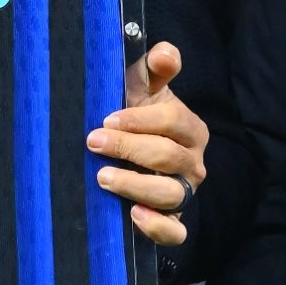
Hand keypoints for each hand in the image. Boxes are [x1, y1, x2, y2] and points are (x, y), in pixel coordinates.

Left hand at [86, 39, 207, 248]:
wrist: (130, 161)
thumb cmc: (136, 118)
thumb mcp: (142, 91)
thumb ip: (153, 69)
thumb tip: (165, 53)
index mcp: (189, 128)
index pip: (171, 121)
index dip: (139, 121)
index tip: (106, 119)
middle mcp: (192, 162)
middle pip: (167, 156)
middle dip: (128, 149)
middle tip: (93, 143)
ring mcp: (185, 192)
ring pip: (171, 194)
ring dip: (135, 186)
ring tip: (103, 178)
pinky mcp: (174, 220)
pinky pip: (176, 231)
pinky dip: (158, 227)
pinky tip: (134, 217)